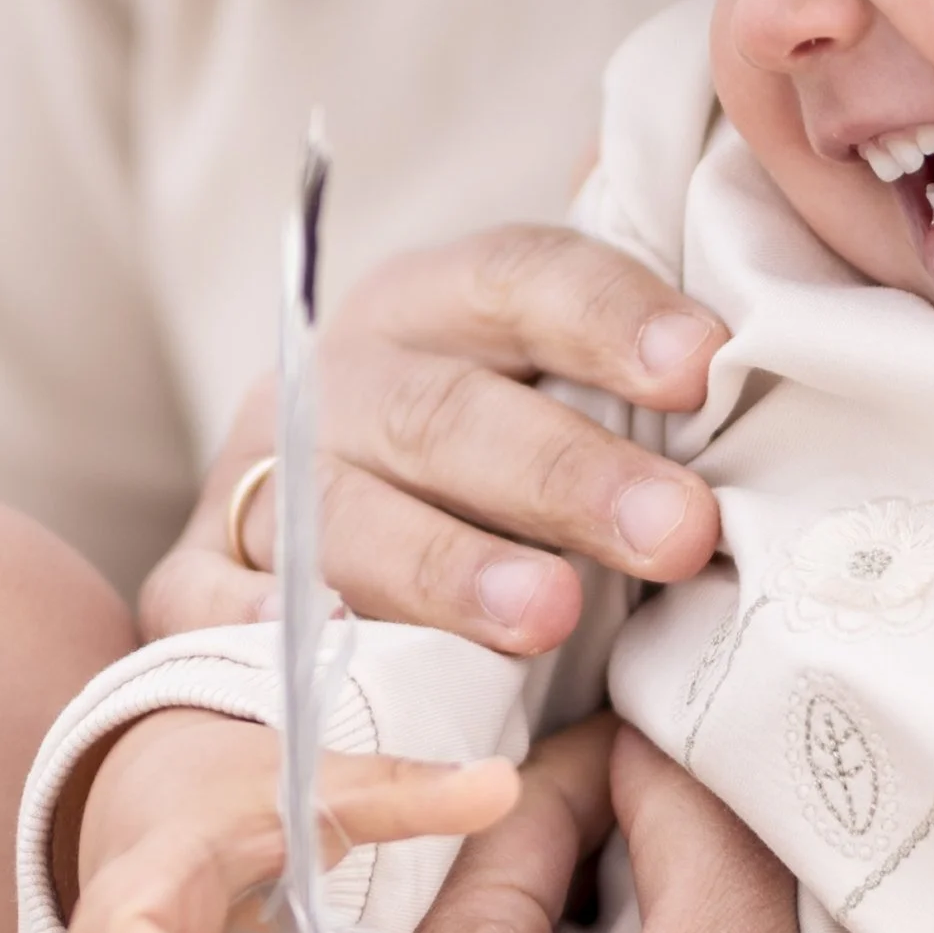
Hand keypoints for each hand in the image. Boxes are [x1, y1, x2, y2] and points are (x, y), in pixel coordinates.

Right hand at [135, 228, 728, 650]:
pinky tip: (349, 654)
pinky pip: (219, 609)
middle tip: (676, 533)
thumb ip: (637, 357)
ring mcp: (254, 484)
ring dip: (449, 568)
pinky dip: (274, 633)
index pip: (518, 279)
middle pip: (445, 411)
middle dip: (564, 474)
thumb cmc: (494, 477)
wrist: (328, 547)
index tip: (704, 366)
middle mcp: (335, 382)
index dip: (608, 315)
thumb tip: (742, 281)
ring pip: (343, 516)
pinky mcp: (191, 582)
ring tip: (551, 619)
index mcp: (432, 307)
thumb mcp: (557, 394)